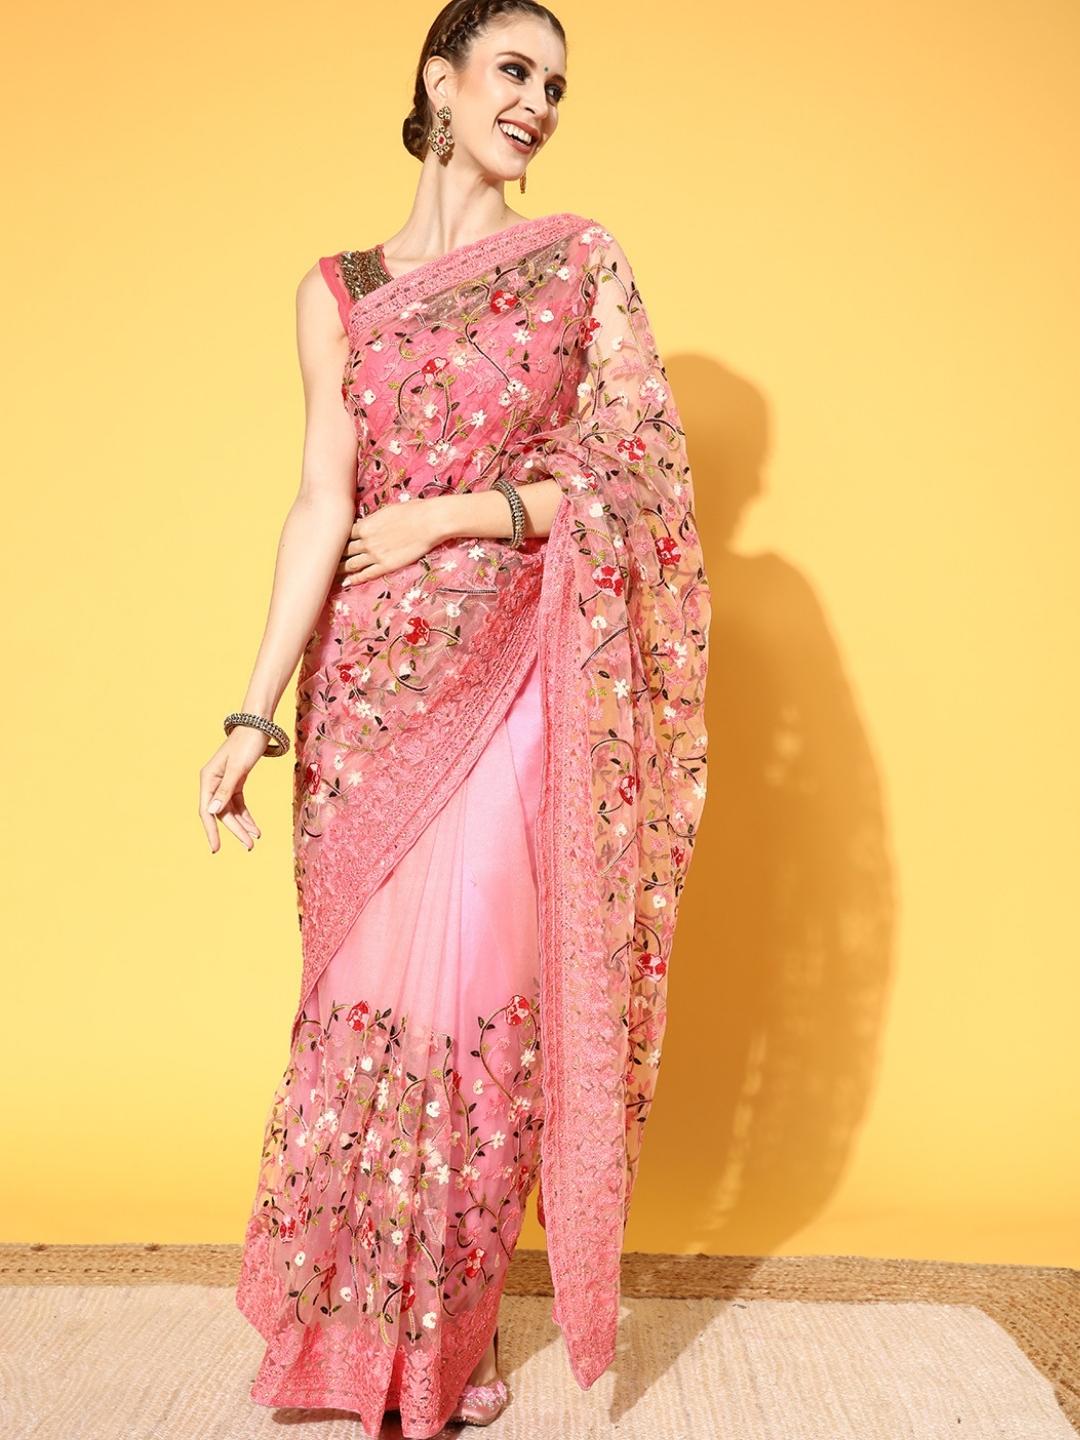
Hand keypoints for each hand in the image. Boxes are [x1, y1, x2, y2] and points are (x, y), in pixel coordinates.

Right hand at [199, 727, 268, 852]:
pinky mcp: (236, 781)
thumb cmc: (247, 744)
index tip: (216, 848)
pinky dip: (247, 815)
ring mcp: (224, 782)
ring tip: (255, 839)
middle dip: (235, 830)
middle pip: (222, 813)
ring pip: (231, 810)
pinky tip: (255, 827)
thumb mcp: (238, 768)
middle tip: (249, 846)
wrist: (259, 725)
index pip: (207, 811)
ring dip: (243, 825)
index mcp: (208, 779)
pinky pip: (238, 803)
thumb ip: (225, 790)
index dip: (212, 831)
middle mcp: (213, 782)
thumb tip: (212, 812)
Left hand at [336, 496, 445, 586]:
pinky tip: (348, 582)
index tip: (329, 544)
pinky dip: (355, 579)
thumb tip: (369, 523)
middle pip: (343, 551)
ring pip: (351, 564)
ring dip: (340, 570)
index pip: (343, 535)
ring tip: (330, 575)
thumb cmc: (412, 511)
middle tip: (323, 562)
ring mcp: (375, 554)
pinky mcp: (386, 565)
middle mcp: (366, 541)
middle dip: (333, 556)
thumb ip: (374, 520)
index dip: (335, 541)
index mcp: (365, 525)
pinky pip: (366, 574)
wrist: (428, 521)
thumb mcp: (387, 510)